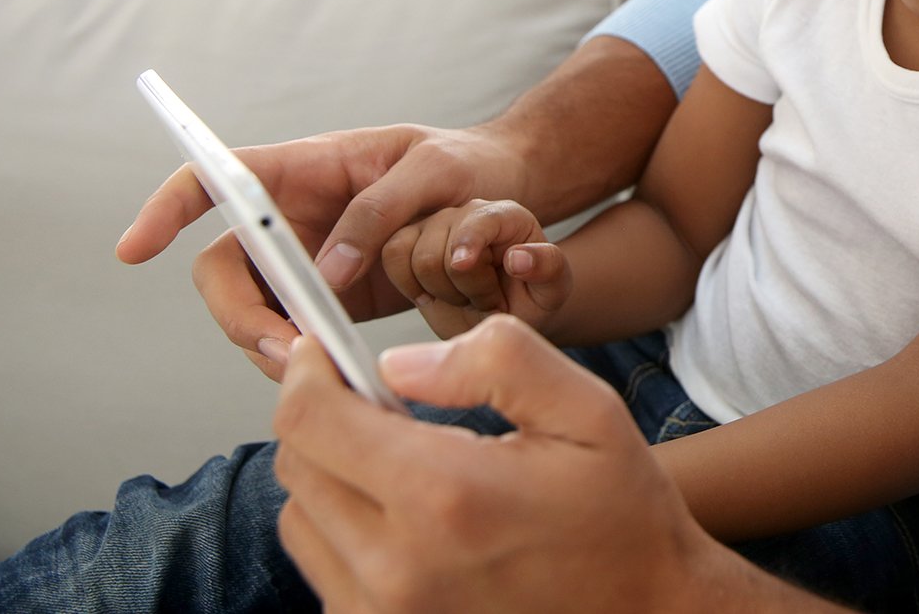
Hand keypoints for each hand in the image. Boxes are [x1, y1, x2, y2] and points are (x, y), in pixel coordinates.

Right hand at [116, 123, 526, 380]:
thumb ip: (381, 211)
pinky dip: (302, 359)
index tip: (133, 250)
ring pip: (252, 311)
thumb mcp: (435, 169)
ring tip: (319, 370)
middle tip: (282, 350)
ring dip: (270, 347)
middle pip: (222, 268)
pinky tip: (335, 376)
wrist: (506, 188)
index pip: (216, 177)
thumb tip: (327, 273)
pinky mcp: (330, 298)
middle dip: (237, 314)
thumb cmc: (466, 162)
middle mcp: (292, 216)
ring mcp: (306, 259)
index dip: (166, 209)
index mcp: (305, 166)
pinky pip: (291, 333)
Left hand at [272, 317, 810, 612]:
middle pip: (298, 466)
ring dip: (332, 475)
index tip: (322, 349)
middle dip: (325, 416)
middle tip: (381, 400)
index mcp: (444, 496)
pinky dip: (345, 529)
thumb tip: (399, 363)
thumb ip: (498, 362)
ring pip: (301, 519)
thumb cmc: (620, 514)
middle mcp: (396, 565)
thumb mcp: (587, 410)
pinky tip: (407, 515)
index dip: (307, 370)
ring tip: (400, 461)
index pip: (312, 420)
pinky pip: (324, 569)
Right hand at [381, 199, 572, 339]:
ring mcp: (434, 225)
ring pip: (406, 252)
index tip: (462, 264)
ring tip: (463, 298)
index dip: (468, 240)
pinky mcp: (408, 241)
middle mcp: (466, 214)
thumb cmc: (531, 294)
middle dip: (460, 288)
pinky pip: (390, 257)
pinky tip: (433, 295)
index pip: (480, 220)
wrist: (508, 307)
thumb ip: (548, 268)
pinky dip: (406, 283)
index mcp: (506, 216)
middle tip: (488, 301)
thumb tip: (518, 258)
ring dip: (432, 288)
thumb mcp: (554, 287)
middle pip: (436, 248)